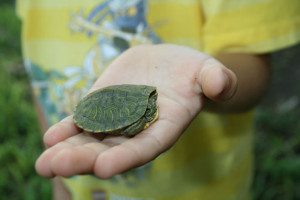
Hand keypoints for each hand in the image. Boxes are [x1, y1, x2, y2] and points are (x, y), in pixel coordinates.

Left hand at [35, 44, 236, 177]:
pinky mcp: (103, 106)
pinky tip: (50, 138)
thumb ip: (215, 79)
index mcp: (165, 128)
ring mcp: (118, 120)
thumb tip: (220, 84)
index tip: (103, 167)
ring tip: (45, 163)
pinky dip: (67, 130)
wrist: (169, 65)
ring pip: (92, 141)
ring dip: (68, 152)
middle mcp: (139, 131)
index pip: (146, 147)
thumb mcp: (208, 71)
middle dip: (85, 160)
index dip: (127, 157)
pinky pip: (84, 121)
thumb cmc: (193, 72)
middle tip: (56, 167)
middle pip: (112, 150)